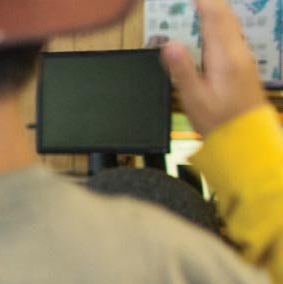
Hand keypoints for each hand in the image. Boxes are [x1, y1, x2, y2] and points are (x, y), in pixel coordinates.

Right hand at [159, 0, 269, 134]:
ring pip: (230, 24)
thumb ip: (182, 69)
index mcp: (225, 58)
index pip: (214, 18)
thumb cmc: (220, 121)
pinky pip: (232, 34)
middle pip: (225, 16)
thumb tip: (170, 44)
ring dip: (214, 11)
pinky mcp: (243, 64)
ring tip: (199, 5)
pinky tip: (210, 26)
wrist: (247, 137)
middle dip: (209, 1)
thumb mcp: (195, 98)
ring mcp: (243, 57)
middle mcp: (237, 53)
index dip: (201, 1)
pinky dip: (219, 23)